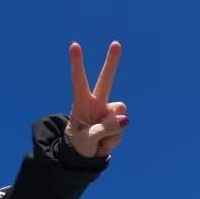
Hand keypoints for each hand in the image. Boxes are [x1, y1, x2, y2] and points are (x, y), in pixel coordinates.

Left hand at [65, 40, 127, 157]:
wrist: (84, 156)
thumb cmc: (78, 144)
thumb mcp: (86, 140)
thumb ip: (103, 129)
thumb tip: (125, 119)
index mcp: (81, 103)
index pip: (78, 80)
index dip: (76, 64)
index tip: (74, 45)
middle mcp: (96, 102)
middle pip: (106, 80)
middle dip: (112, 62)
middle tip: (116, 42)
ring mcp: (108, 111)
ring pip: (119, 112)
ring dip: (111, 129)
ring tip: (98, 138)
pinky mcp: (118, 121)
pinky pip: (122, 129)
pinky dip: (113, 139)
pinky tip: (104, 142)